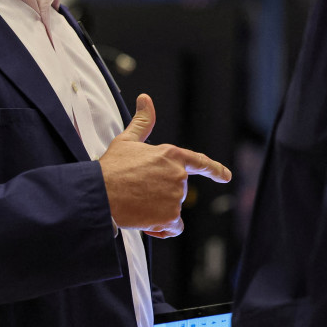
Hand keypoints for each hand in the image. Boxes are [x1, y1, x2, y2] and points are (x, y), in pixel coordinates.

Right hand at [98, 94, 231, 238]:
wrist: (101, 193)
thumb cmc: (111, 167)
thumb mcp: (126, 140)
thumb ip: (142, 122)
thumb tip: (145, 99)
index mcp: (171, 154)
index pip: (199, 162)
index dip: (214, 170)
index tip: (225, 176)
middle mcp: (178, 175)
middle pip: (178, 189)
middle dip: (160, 193)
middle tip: (137, 190)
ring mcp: (176, 196)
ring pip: (173, 208)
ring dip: (159, 210)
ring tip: (137, 204)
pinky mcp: (170, 216)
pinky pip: (173, 227)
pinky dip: (163, 228)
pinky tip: (147, 224)